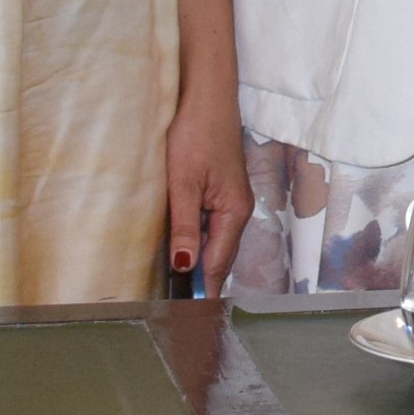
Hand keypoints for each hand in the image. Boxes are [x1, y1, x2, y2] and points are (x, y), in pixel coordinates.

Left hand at [164, 84, 250, 289]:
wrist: (205, 97)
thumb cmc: (195, 134)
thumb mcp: (183, 183)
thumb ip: (184, 226)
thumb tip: (183, 265)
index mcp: (234, 212)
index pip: (218, 263)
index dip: (201, 289)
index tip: (187, 316)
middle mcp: (238, 211)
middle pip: (220, 257)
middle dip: (200, 281)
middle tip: (176, 308)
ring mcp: (231, 201)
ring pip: (214, 242)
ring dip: (197, 262)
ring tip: (175, 288)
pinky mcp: (221, 192)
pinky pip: (210, 227)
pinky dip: (197, 242)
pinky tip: (180, 249)